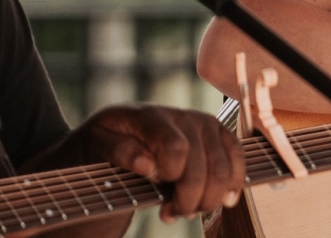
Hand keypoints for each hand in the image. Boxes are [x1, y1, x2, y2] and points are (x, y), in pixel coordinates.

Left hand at [69, 104, 246, 222]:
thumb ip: (117, 151)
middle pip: (203, 166)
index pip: (176, 149)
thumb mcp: (93, 144)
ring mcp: (204, 125)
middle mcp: (183, 116)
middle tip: (171, 213)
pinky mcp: (218, 135)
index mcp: (151, 116)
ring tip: (187, 210)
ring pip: (223, 170)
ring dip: (208, 199)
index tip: (152, 186)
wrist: (115, 134)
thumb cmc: (101, 142)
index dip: (170, 177)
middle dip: (190, 199)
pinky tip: (223, 201)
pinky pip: (237, 160)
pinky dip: (234, 185)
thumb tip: (148, 165)